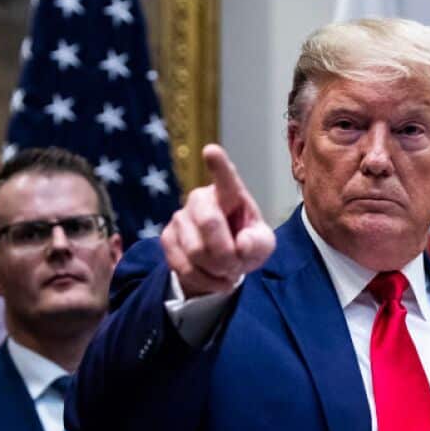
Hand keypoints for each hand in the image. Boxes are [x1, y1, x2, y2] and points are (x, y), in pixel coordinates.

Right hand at [161, 144, 274, 297]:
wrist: (222, 262)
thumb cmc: (246, 244)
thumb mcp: (263, 245)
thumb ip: (258, 243)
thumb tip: (241, 245)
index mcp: (230, 193)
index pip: (225, 177)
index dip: (218, 165)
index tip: (211, 150)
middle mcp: (201, 199)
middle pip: (209, 223)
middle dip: (226, 252)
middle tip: (237, 265)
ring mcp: (180, 217)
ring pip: (196, 251)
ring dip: (217, 270)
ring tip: (226, 270)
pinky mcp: (167, 238)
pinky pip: (183, 266)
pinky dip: (204, 280)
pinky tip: (214, 278)